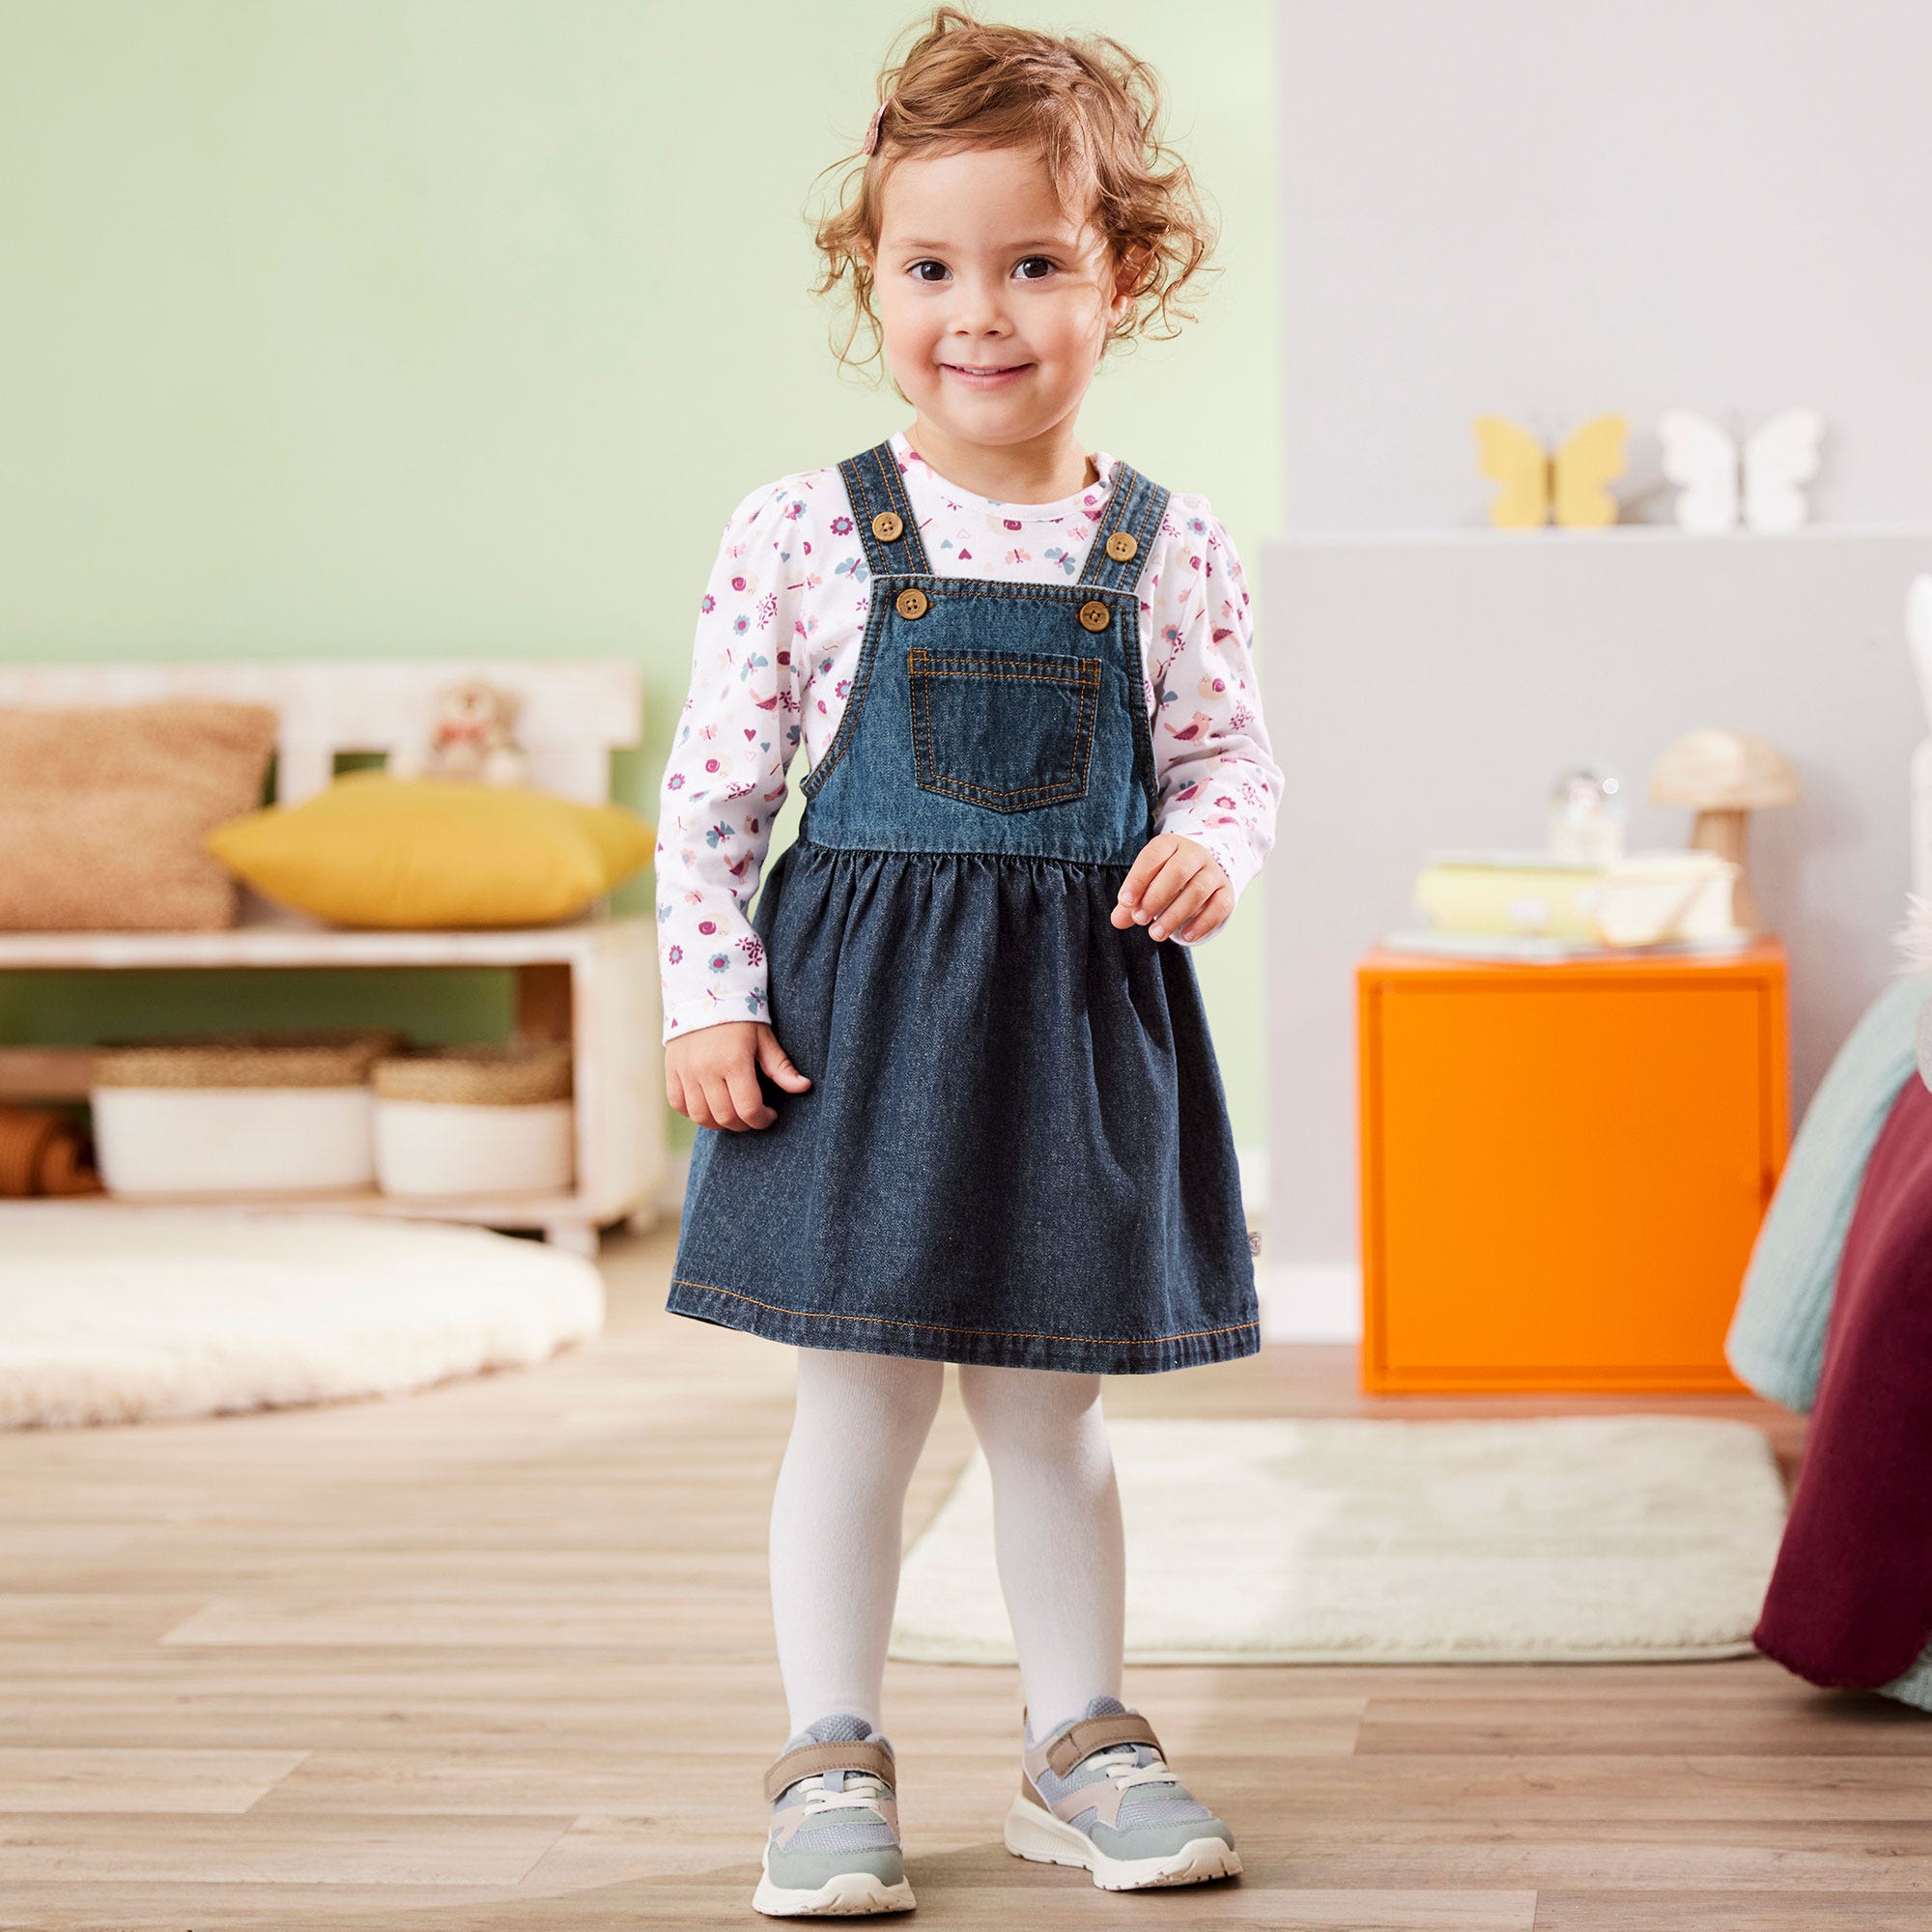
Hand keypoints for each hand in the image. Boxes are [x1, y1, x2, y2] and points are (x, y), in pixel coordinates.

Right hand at [665, 1020, 811, 1130]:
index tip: (770, 1114)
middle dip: (744, 1124)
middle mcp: (707, 1070)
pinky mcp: (671, 1069)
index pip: (748, 1108)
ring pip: (700, 1116)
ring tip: (732, 1114)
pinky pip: (678, 1104)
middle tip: (753, 1116)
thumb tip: (804, 1087)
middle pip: (725, 1117)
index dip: (762, 1119)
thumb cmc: (739, 1015)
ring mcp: (686, 1071)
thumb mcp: (764, 1038)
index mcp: (734, 1062)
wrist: (703, 991)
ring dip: (719, 1123)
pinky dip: (693, 1113)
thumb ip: (781, 1067)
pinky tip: (708, 1106)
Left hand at [1111, 833, 1232, 944]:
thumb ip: (1131, 901)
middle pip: (1178, 872)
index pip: (1153, 856)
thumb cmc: (1164, 877)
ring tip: (1156, 934)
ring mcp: (1213, 872)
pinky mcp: (1226, 891)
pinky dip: (1202, 924)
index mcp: (1169, 845)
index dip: (1138, 879)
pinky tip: (1184, 936)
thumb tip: (1118, 921)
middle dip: (1156, 897)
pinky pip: (1219, 906)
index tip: (1125, 901)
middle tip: (1140, 920)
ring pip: (1198, 890)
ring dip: (1175, 915)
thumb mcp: (1146, 883)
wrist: (1200, 871)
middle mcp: (1194, 854)